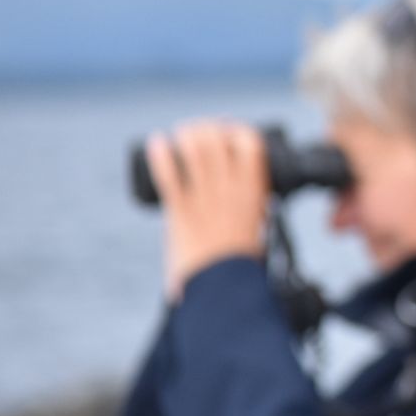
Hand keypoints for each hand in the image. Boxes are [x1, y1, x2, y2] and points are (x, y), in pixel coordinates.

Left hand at [145, 122, 269, 300]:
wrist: (223, 287)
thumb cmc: (243, 263)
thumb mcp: (259, 227)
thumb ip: (254, 209)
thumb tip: (256, 203)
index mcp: (254, 189)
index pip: (248, 142)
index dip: (237, 131)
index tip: (229, 133)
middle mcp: (230, 187)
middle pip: (217, 138)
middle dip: (207, 127)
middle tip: (200, 130)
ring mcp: (204, 197)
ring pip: (193, 148)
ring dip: (185, 134)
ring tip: (181, 134)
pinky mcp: (180, 211)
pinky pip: (168, 174)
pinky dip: (160, 153)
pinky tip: (156, 143)